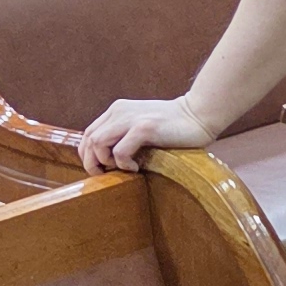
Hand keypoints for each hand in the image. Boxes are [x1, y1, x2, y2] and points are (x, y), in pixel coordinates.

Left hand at [77, 95, 215, 171]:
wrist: (198, 114)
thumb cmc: (173, 126)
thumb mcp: (141, 125)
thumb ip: (123, 134)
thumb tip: (106, 158)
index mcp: (117, 111)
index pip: (87, 134)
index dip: (87, 155)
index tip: (100, 169)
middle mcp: (119, 111)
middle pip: (88, 140)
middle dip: (92, 162)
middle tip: (106, 174)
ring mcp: (131, 119)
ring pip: (98, 144)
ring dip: (106, 162)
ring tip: (124, 168)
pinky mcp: (144, 128)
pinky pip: (119, 151)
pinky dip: (123, 163)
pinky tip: (136, 167)